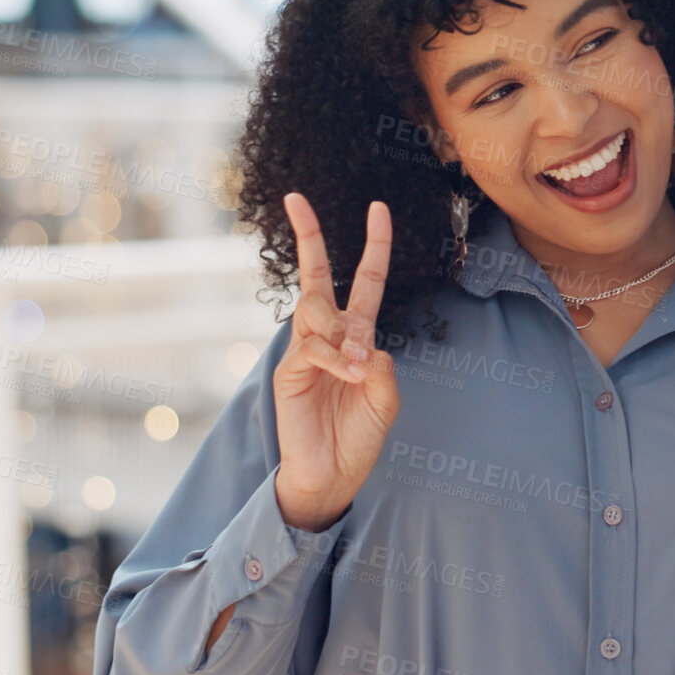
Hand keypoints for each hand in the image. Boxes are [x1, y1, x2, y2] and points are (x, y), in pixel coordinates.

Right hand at [272, 193, 399, 531]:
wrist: (332, 476)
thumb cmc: (359, 437)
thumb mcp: (386, 398)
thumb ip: (381, 365)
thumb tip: (362, 342)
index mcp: (357, 337)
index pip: (365, 281)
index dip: (374, 246)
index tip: (377, 208)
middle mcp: (327, 337)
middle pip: (317, 277)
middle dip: (308, 235)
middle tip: (296, 198)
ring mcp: (304, 352)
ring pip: (315, 311)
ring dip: (341, 333)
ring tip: (356, 368)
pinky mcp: (288, 373)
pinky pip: (311, 348)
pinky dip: (334, 359)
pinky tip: (349, 375)